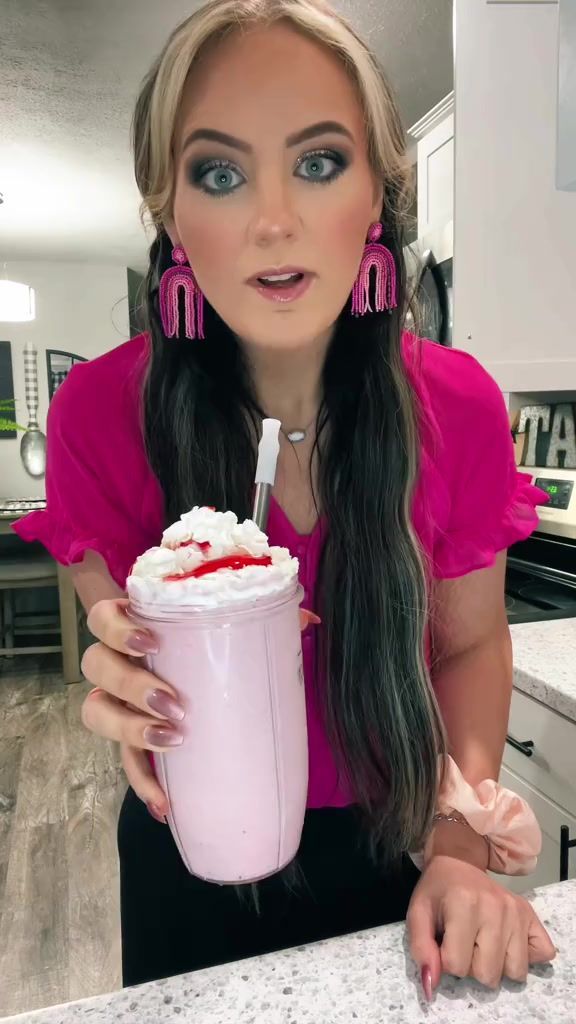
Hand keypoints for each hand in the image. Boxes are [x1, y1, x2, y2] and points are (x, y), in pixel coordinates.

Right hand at [81, 598, 319, 822]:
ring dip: (131, 729)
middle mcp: (115, 659)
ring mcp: (116, 699)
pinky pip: (124, 762)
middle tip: (174, 702)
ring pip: (98, 711)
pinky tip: (165, 803)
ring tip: (172, 741)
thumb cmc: (210, 642)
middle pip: (97, 666)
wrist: (201, 675)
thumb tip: (310, 619)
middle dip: (132, 685)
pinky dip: (144, 784)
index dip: (117, 628)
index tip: (150, 642)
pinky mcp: (127, 738)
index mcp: (135, 622)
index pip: (103, 617)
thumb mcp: (235, 626)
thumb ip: (267, 616)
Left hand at [407, 855, 555, 996]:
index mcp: (464, 904)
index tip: (444, 941)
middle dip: (472, 966)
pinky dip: (526, 955)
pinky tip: (506, 940)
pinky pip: (543, 953)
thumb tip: (432, 985)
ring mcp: (517, 911)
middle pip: (488, 974)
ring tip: (483, 942)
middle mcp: (496, 907)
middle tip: (464, 942)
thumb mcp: (417, 914)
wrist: (458, 862)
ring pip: (515, 971)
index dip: (446, 960)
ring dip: (497, 964)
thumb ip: (421, 950)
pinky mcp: (532, 915)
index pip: (457, 966)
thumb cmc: (436, 891)